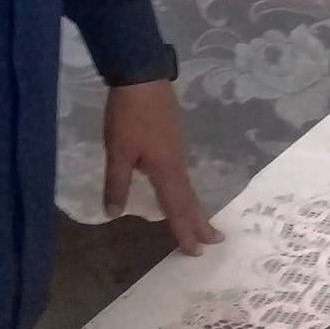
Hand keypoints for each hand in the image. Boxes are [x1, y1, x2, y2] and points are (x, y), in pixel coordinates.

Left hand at [103, 79, 223, 255]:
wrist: (142, 76)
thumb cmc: (129, 116)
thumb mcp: (118, 151)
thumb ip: (117, 183)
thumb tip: (114, 214)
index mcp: (166, 169)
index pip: (176, 208)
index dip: (184, 231)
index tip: (196, 252)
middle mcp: (177, 163)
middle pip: (190, 198)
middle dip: (200, 222)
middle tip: (215, 242)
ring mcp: (178, 149)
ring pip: (188, 186)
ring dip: (194, 207)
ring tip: (201, 223)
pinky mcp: (174, 139)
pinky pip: (183, 174)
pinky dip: (186, 191)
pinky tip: (181, 191)